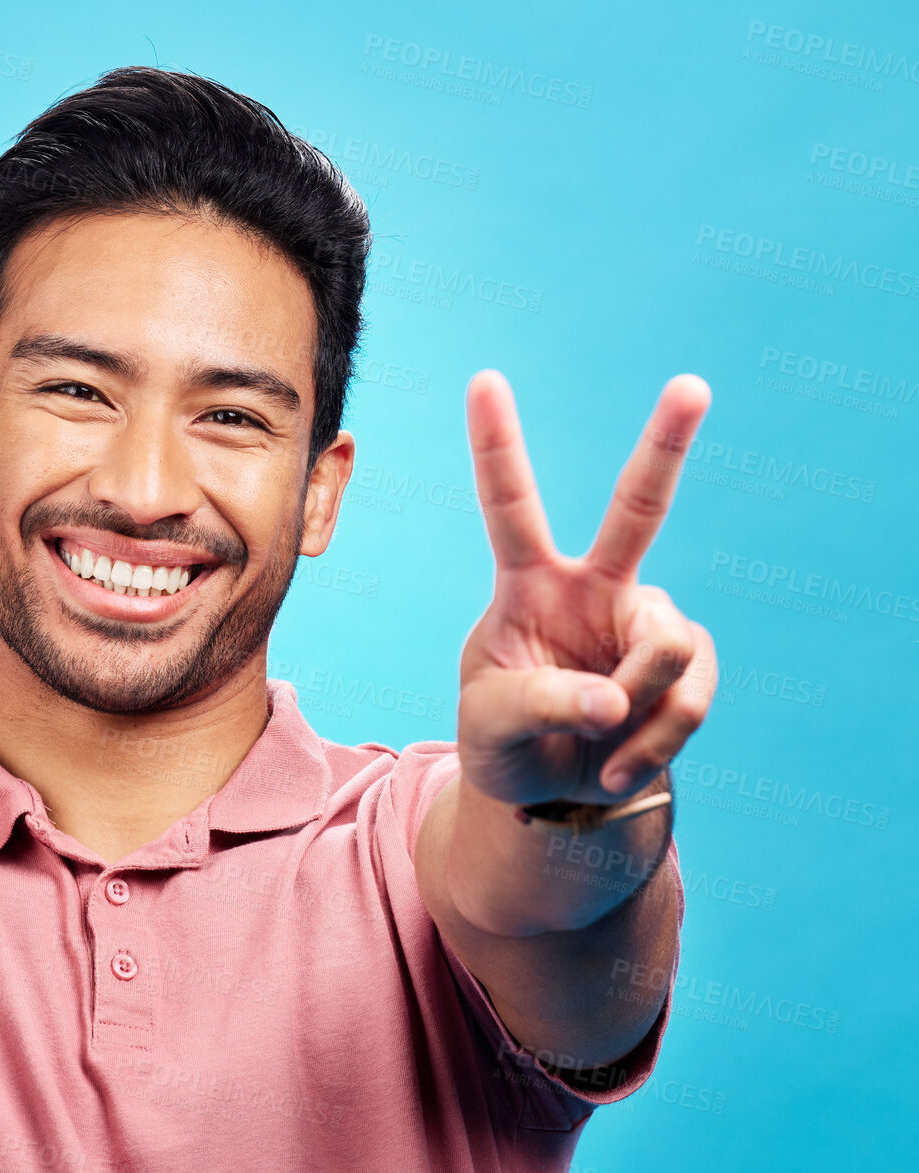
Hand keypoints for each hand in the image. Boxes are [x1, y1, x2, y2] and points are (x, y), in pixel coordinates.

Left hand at [456, 370, 717, 806]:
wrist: (553, 791)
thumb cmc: (505, 743)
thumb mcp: (489, 727)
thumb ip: (538, 704)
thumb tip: (614, 699)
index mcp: (526, 584)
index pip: (509, 507)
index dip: (497, 446)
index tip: (483, 379)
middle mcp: (593, 587)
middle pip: (637, 507)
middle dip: (667, 444)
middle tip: (691, 385)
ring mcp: (646, 621)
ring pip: (664, 647)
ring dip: (632, 714)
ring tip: (593, 745)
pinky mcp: (688, 665)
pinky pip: (687, 699)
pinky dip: (652, 745)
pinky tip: (617, 763)